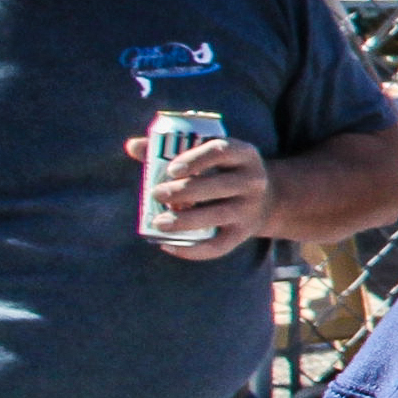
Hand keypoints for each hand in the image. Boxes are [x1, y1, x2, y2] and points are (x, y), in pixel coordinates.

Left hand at [131, 133, 267, 262]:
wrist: (265, 200)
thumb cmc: (222, 172)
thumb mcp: (209, 155)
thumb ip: (170, 150)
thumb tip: (132, 146)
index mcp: (243, 155)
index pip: (221, 151)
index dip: (195, 160)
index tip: (171, 169)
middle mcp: (253, 181)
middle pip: (219, 186)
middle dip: (184, 191)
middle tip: (156, 194)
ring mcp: (250, 209)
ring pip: (217, 215)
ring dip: (185, 220)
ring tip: (159, 222)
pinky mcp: (243, 234)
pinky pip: (219, 246)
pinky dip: (193, 250)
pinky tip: (167, 246)